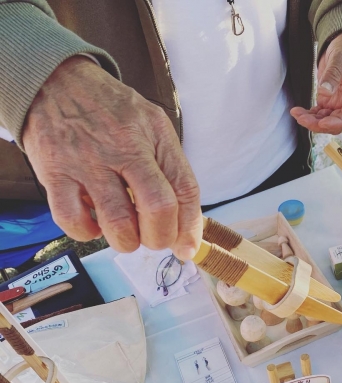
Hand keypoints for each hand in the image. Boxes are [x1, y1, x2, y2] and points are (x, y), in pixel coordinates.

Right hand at [23, 56, 201, 259]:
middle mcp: (123, 149)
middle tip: (153, 237)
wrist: (54, 79)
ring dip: (127, 241)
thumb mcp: (153, 126)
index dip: (190, 227)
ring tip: (125, 233)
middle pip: (158, 209)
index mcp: (154, 137)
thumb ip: (172, 171)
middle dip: (161, 238)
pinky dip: (86, 234)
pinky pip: (72, 221)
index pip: (185, 189)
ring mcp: (87, 162)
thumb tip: (184, 228)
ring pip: (118, 223)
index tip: (186, 247)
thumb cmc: (110, 110)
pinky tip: (93, 225)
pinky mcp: (54, 173)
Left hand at [290, 32, 341, 134]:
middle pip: (336, 122)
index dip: (336, 122)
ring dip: (311, 121)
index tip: (322, 123)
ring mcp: (339, 103)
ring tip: (297, 114)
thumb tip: (325, 91)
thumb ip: (334, 74)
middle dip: (319, 124)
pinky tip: (298, 112)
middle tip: (303, 119)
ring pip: (326, 120)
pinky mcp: (329, 101)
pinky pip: (318, 114)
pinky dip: (308, 115)